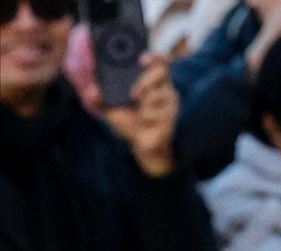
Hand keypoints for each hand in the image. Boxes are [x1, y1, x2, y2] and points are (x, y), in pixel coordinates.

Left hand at [98, 55, 178, 176]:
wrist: (142, 146)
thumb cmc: (130, 123)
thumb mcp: (109, 109)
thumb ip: (97, 99)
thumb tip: (92, 90)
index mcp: (150, 80)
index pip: (158, 62)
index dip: (153, 56)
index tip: (142, 58)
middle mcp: (163, 88)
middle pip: (161, 73)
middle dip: (145, 82)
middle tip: (134, 94)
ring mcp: (170, 102)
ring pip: (158, 95)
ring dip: (145, 107)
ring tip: (141, 115)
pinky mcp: (172, 116)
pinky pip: (159, 113)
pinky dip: (148, 119)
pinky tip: (147, 124)